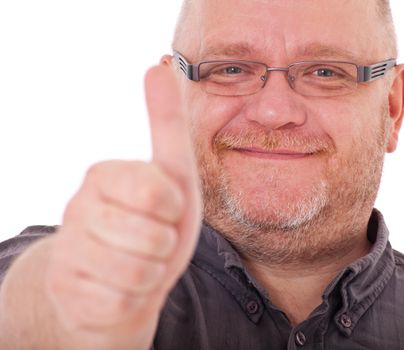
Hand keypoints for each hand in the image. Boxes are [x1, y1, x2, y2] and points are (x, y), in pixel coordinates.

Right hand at [44, 61, 201, 348]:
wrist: (122, 279)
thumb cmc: (154, 223)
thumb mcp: (170, 172)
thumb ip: (167, 122)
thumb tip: (159, 63)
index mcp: (103, 175)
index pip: (160, 193)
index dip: (174, 209)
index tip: (162, 209)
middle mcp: (77, 209)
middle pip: (154, 236)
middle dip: (165, 245)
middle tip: (151, 241)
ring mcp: (67, 252)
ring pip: (140, 273)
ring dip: (152, 274)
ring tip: (139, 263)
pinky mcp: (66, 293)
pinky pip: (124, 303)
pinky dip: (135, 300)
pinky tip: (120, 289)